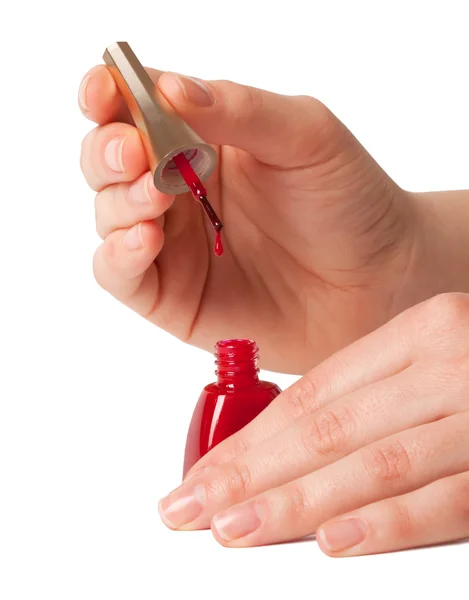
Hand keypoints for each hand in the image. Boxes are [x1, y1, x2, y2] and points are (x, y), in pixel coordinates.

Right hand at [79, 66, 416, 372]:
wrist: (378, 281)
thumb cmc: (349, 201)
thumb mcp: (306, 136)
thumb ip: (239, 110)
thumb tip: (169, 88)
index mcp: (203, 139)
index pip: (137, 107)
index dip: (109, 94)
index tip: (104, 91)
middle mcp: (179, 188)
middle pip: (108, 160)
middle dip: (107, 152)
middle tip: (131, 153)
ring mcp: (172, 243)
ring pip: (108, 214)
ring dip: (118, 202)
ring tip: (154, 199)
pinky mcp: (171, 295)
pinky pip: (120, 273)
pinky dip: (118, 255)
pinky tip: (144, 239)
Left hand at [158, 293, 468, 555]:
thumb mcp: (435, 363)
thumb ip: (374, 398)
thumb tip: (288, 449)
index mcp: (420, 331)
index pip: (312, 393)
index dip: (250, 438)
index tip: (200, 474)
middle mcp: (450, 359)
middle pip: (328, 427)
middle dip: (252, 475)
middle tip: (190, 509)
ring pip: (376, 461)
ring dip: (298, 503)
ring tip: (235, 530)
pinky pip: (452, 494)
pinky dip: (392, 522)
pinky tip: (333, 543)